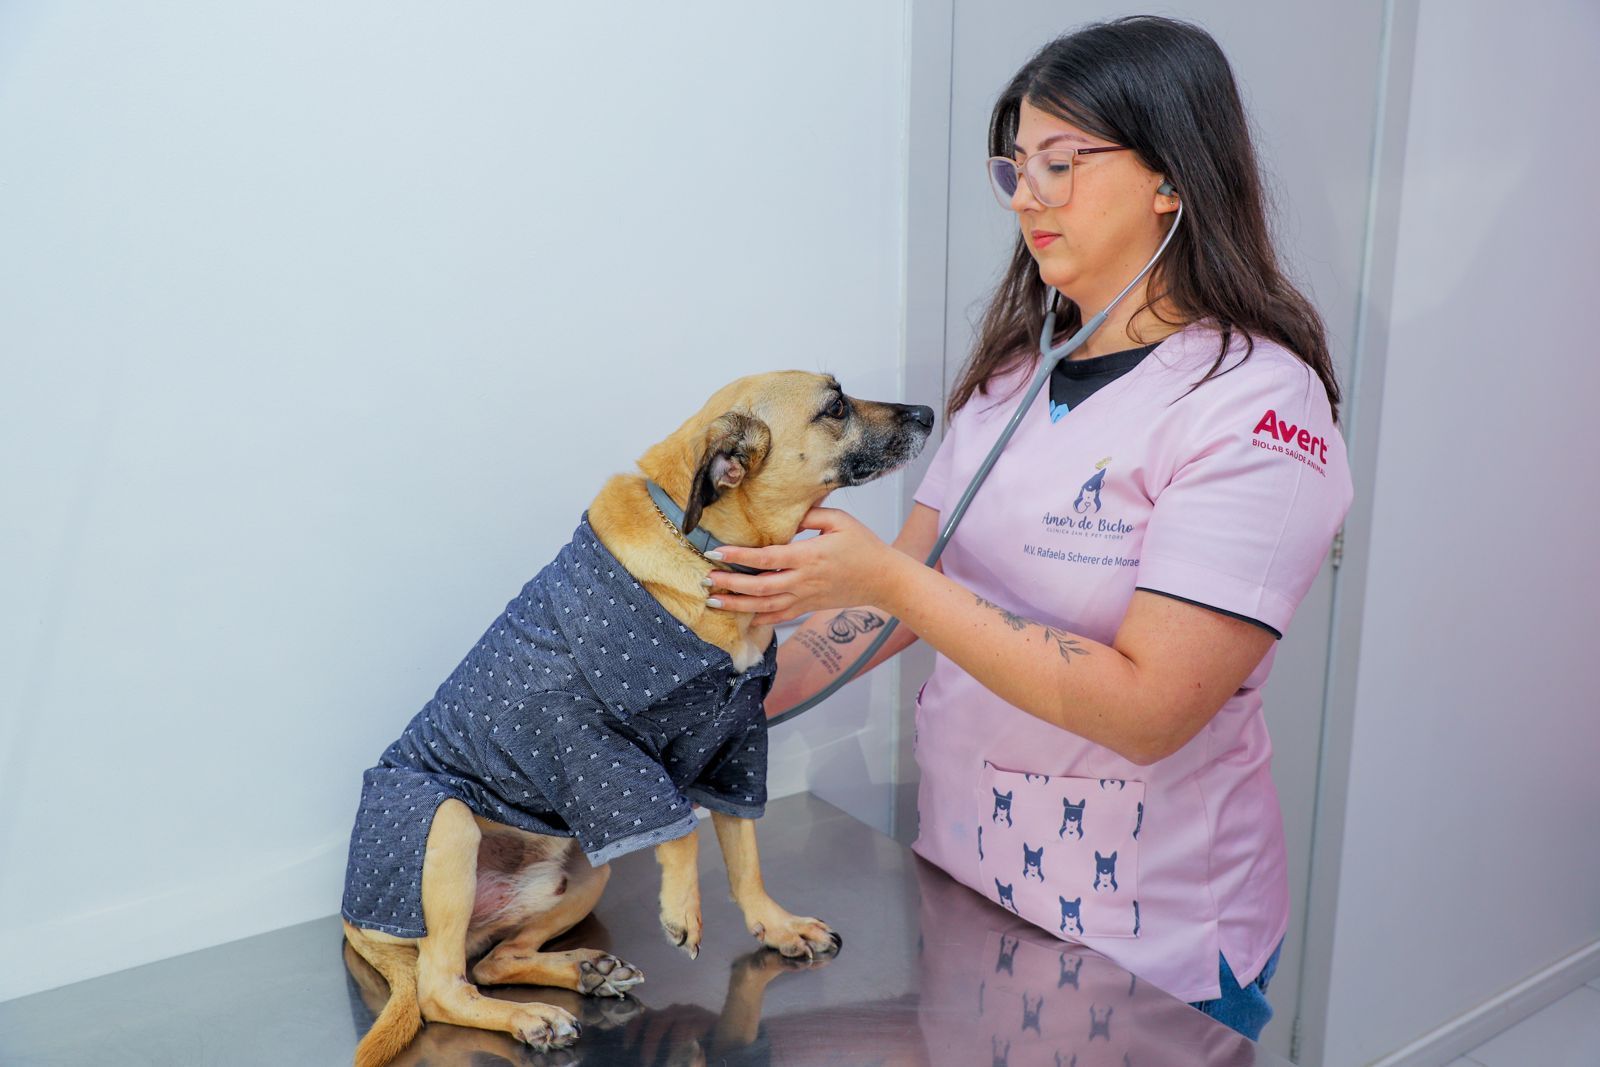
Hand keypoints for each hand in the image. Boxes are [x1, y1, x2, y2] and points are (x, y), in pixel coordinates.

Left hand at [704, 507, 903, 625]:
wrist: (884, 580)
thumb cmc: (864, 546)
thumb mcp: (840, 521)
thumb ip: (810, 515)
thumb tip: (784, 514)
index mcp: (809, 556)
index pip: (766, 558)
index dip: (739, 557)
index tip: (717, 553)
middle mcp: (804, 580)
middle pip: (759, 587)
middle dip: (730, 585)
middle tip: (706, 580)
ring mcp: (805, 597)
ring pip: (765, 606)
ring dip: (737, 605)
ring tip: (713, 602)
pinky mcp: (808, 606)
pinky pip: (780, 616)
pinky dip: (760, 620)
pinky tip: (743, 619)